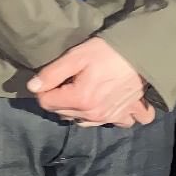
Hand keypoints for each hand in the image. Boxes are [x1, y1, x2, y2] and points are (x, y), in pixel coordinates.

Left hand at [29, 37, 152, 127]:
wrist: (142, 53)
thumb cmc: (106, 52)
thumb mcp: (74, 57)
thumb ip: (51, 74)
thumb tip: (32, 87)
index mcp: (80, 100)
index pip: (46, 103)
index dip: (43, 89)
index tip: (51, 76)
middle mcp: (95, 115)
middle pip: (63, 113)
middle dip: (58, 98)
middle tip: (67, 79)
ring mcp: (112, 118)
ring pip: (84, 121)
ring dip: (78, 109)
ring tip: (83, 90)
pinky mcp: (127, 115)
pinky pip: (115, 123)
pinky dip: (109, 116)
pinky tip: (107, 103)